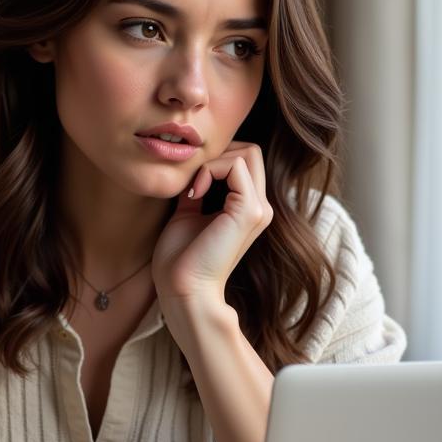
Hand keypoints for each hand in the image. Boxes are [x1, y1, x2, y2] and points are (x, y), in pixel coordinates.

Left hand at [151, 141, 273, 306]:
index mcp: (249, 209)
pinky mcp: (249, 212)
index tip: (190, 185)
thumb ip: (197, 190)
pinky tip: (193, 195)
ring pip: (248, 152)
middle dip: (217, 154)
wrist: (183, 290)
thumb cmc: (181, 259)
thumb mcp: (188, 214)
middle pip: (251, 151)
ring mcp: (258, 210)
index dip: (216, 160)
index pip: (245, 160)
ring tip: (193, 189)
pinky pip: (235, 166)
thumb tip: (191, 169)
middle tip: (192, 180)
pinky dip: (210, 170)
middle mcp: (261, 208)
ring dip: (213, 162)